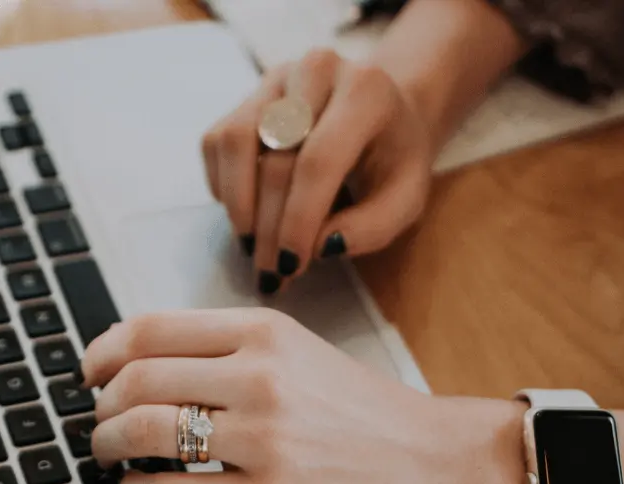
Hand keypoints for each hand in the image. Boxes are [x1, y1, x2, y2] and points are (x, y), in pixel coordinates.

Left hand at [80, 308, 537, 483]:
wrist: (437, 464)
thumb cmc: (366, 412)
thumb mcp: (299, 353)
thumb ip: (228, 350)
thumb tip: (145, 362)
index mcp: (264, 332)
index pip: (151, 328)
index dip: (103, 350)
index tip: (89, 370)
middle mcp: (260, 377)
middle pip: (137, 379)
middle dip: (100, 405)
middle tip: (98, 421)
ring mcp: (265, 439)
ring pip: (145, 432)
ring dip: (108, 445)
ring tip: (110, 455)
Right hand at [201, 49, 432, 293]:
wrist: (383, 110)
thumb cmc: (394, 158)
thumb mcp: (406, 198)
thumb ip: (373, 227)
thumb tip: (321, 246)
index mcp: (365, 91)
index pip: (318, 160)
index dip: (298, 218)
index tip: (291, 265)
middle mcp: (316, 71)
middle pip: (275, 158)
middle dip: (269, 226)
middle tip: (271, 272)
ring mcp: (275, 79)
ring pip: (234, 142)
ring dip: (238, 204)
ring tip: (252, 245)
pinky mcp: (247, 95)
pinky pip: (217, 142)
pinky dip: (223, 185)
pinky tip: (247, 212)